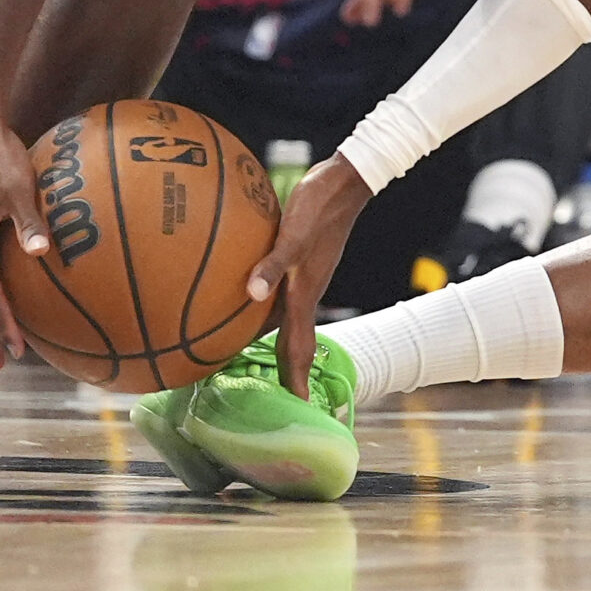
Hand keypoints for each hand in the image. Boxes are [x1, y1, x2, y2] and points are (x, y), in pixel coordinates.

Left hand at [242, 156, 372, 397]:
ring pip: (286, 320)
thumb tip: (250, 293)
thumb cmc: (319, 205)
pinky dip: (264, 309)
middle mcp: (305, 292)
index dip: (297, 380)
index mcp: (304, 293)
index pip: (299, 347)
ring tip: (256, 360)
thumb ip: (271, 264)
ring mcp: (304, 277)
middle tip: (273, 396)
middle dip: (286, 371)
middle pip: (293, 340)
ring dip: (274, 342)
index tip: (299, 410)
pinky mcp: (299, 262)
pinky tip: (247, 302)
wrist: (343, 181)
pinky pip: (279, 296)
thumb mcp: (292, 234)